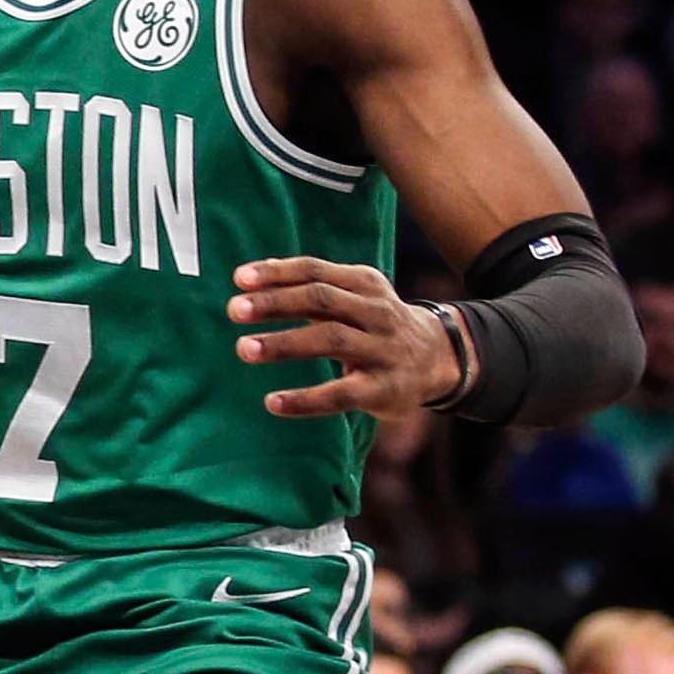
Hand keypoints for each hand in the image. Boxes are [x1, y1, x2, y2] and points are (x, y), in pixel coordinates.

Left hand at [227, 258, 460, 420]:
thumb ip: (311, 286)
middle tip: (234, 310)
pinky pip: (341, 394)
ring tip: (244, 349)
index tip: (239, 279)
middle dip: (276, 303)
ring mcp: (381, 350)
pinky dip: (305, 399)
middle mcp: (375, 311)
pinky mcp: (382, 389)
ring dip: (285, 343)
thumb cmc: (377, 323)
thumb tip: (254, 273)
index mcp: (364, 283)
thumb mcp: (355, 295)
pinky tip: (273, 402)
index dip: (277, 273)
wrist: (438, 358)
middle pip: (321, 300)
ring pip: (331, 340)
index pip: (316, 271)